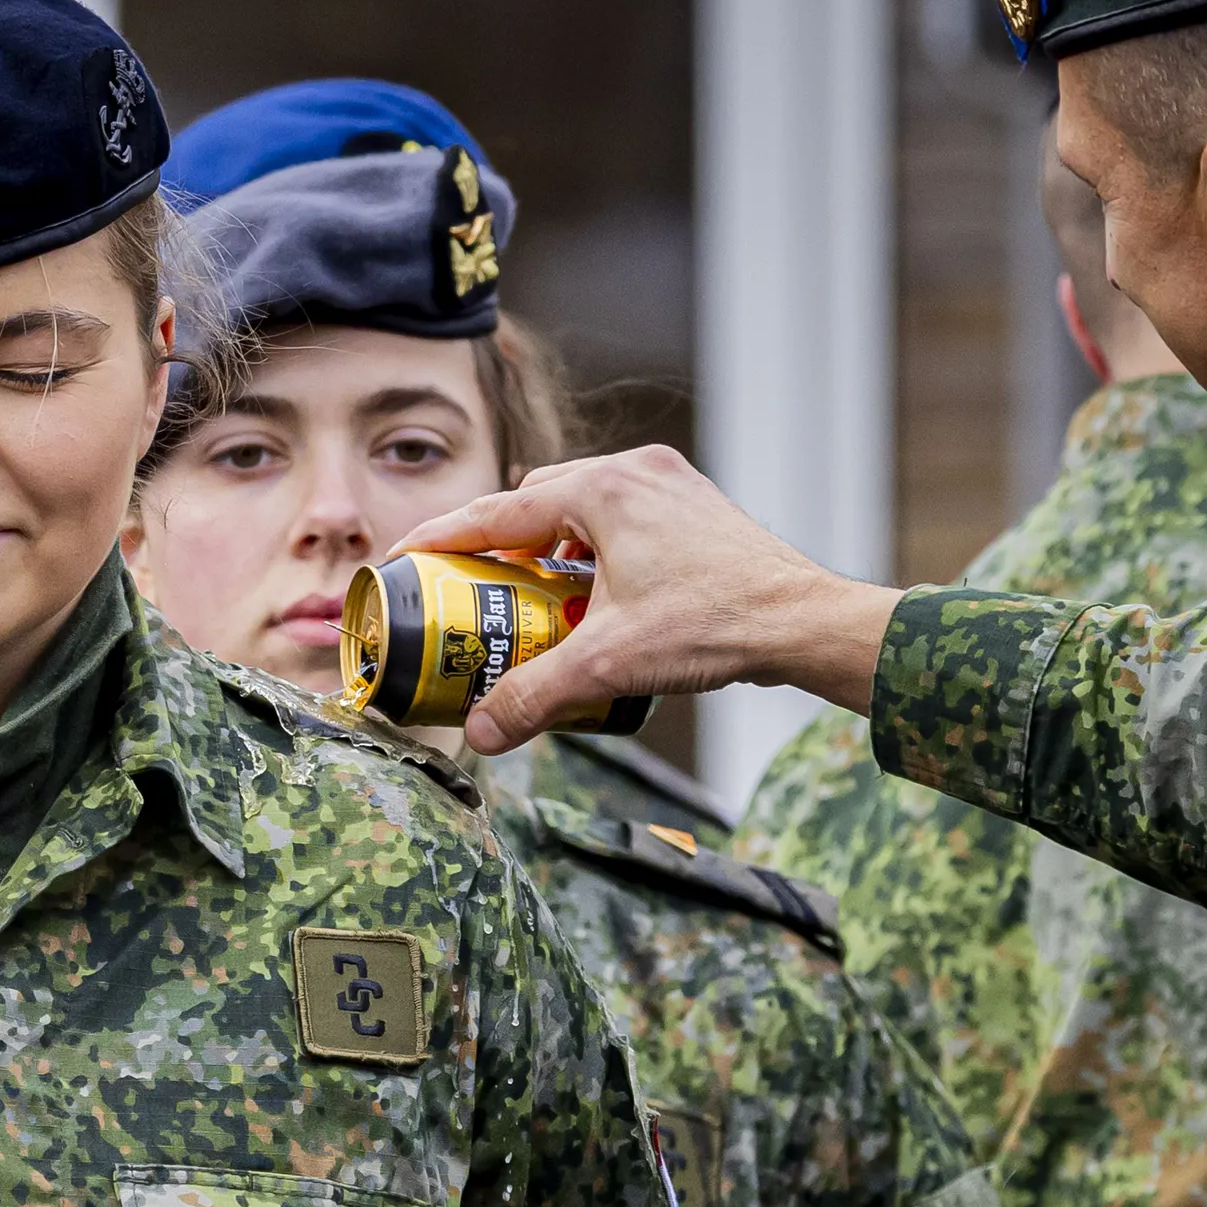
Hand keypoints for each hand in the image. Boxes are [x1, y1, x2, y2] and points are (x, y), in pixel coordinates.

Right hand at [388, 444, 903, 755]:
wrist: (805, 621)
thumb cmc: (717, 624)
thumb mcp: (609, 662)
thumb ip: (535, 695)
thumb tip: (481, 734)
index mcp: (603, 490)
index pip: (496, 511)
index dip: (439, 539)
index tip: (401, 561)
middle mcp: (634, 472)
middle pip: (534, 501)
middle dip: (494, 544)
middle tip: (465, 590)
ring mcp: (668, 484)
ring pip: (579, 506)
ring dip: (545, 546)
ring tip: (527, 598)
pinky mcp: (692, 505)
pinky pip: (618, 516)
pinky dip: (590, 548)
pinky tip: (590, 594)